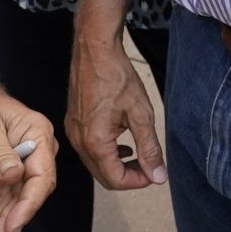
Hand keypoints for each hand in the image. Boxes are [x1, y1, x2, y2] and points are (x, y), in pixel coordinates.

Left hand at [0, 84, 56, 231]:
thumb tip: (14, 177)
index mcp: (39, 138)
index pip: (41, 179)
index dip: (28, 206)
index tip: (12, 226)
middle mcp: (34, 156)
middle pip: (26, 196)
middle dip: (6, 221)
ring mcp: (20, 167)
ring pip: (8, 202)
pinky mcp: (4, 176)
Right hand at [66, 24, 164, 189]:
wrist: (95, 50)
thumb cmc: (116, 77)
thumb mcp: (141, 114)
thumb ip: (149, 148)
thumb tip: (158, 175)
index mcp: (95, 142)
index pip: (116, 180)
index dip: (139, 181)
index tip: (154, 172)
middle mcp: (79, 141)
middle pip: (103, 176)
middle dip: (128, 176)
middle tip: (149, 166)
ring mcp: (72, 132)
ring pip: (95, 164)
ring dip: (117, 165)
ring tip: (138, 153)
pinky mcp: (72, 123)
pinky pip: (88, 149)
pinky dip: (106, 153)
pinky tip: (121, 141)